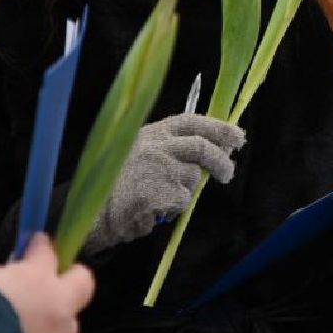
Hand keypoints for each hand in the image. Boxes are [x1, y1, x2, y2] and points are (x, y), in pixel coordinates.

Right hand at [83, 113, 243, 254]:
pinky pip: (182, 200)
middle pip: (202, 147)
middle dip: (221, 161)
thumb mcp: (143, 152)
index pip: (193, 121)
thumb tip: (217, 146)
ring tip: (161, 195)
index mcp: (152, 132)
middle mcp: (156, 145)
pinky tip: (155, 207)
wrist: (95, 211)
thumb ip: (173, 146)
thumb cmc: (120, 184)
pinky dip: (174, 207)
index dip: (219, 128)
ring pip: (192, 178)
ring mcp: (159, 167)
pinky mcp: (160, 191)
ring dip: (185, 190)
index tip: (237, 137)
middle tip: (228, 173)